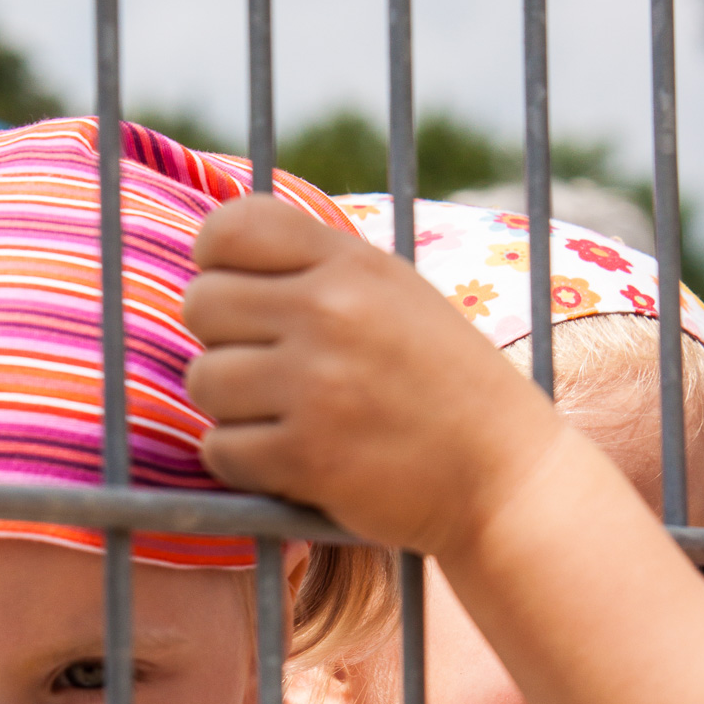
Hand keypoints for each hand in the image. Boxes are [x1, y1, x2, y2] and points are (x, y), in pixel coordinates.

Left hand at [184, 194, 562, 564]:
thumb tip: (216, 260)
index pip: (230, 228)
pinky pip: (221, 450)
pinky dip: (244, 462)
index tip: (241, 301)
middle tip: (267, 371)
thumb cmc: (444, 386)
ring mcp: (316, 386)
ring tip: (284, 418)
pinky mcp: (307, 457)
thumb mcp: (396, 296)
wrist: (503, 476)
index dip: (214, 265)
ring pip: (203, 382)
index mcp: (352, 263)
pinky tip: (290, 461)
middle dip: (222, 342)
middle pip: (200, 305)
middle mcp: (330, 313)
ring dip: (231, 408)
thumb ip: (318, 271)